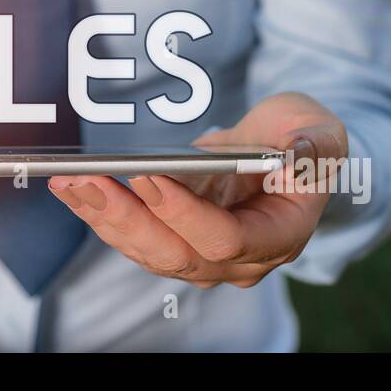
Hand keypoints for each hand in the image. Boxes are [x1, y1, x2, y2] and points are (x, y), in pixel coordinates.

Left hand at [48, 92, 346, 288]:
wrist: (284, 150)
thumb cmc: (302, 138)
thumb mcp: (320, 131)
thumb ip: (313, 145)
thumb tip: (299, 153)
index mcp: (280, 235)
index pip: (226, 240)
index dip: (185, 213)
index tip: (148, 176)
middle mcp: (240, 259)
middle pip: (176, 254)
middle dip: (128, 218)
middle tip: (88, 181)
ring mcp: (204, 255)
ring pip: (147, 250)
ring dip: (104, 216)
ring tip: (69, 182)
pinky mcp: (176, 241)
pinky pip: (134, 237)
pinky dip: (101, 213)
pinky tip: (73, 188)